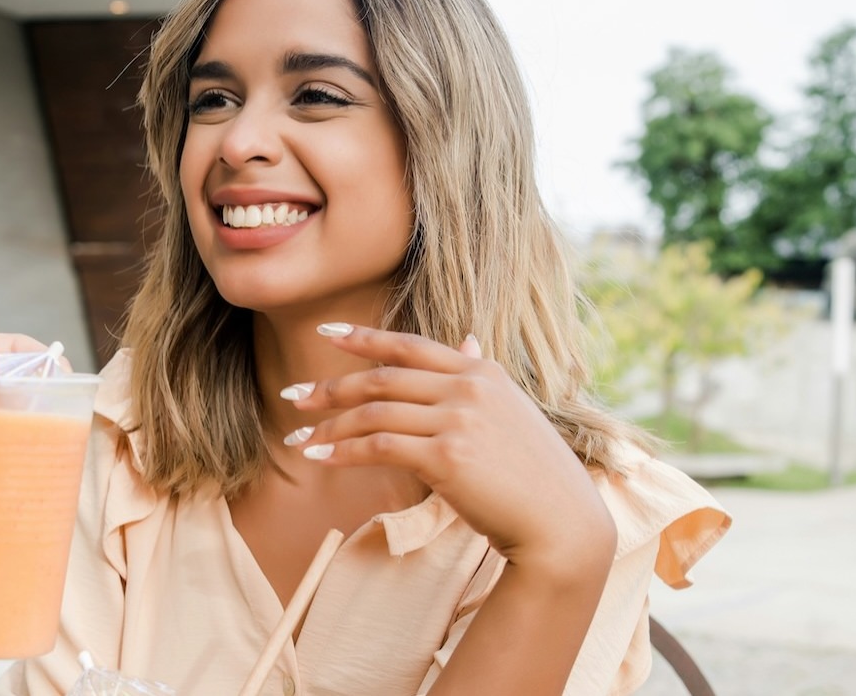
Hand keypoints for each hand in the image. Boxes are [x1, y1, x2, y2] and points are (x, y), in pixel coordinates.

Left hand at [282, 324, 614, 569]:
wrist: (560, 521)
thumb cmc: (533, 474)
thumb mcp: (510, 412)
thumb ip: (480, 377)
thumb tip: (466, 341)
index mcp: (482, 372)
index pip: (410, 346)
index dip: (365, 338)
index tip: (328, 333)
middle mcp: (469, 388)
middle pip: (382, 379)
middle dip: (331, 387)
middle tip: (294, 396)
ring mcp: (458, 420)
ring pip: (374, 413)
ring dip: (329, 427)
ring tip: (299, 441)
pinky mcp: (447, 458)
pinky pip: (379, 447)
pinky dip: (342, 452)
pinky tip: (319, 460)